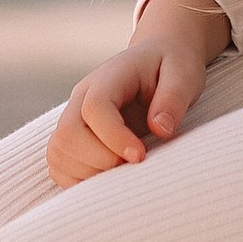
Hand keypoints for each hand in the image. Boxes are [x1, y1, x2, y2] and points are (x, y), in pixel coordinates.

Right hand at [49, 0, 231, 184]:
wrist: (158, 60)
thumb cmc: (171, 66)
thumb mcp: (184, 73)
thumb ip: (173, 98)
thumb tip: (161, 129)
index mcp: (109, 76)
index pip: (95, 107)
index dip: (114, 137)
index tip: (141, 155)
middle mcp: (82, 96)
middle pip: (68, 133)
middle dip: (100, 160)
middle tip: (134, 164)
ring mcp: (73, 116)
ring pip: (58, 152)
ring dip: (90, 173)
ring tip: (125, 172)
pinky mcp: (72, 137)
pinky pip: (59, 165)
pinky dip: (79, 180)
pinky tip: (110, 179)